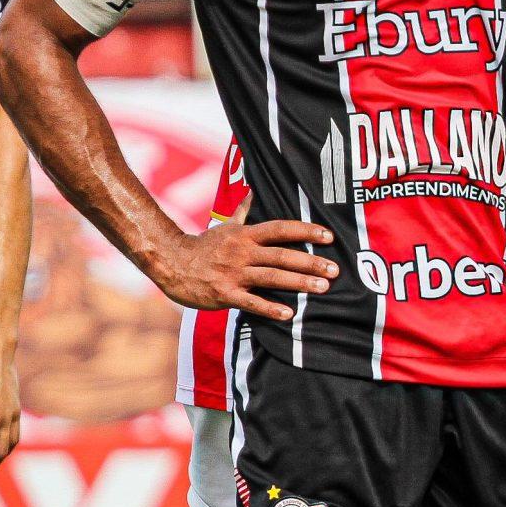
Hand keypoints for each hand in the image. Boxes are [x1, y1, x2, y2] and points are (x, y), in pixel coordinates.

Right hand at [149, 218, 337, 317]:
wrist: (171, 263)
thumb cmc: (203, 246)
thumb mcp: (224, 226)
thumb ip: (242, 213)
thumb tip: (252, 192)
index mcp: (245, 235)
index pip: (280, 228)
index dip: (305, 230)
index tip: (329, 236)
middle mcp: (242, 251)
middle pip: (281, 255)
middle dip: (310, 262)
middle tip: (334, 270)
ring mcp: (233, 273)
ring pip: (271, 277)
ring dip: (299, 283)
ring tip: (322, 288)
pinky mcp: (224, 294)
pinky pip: (251, 302)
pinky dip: (270, 308)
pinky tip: (288, 314)